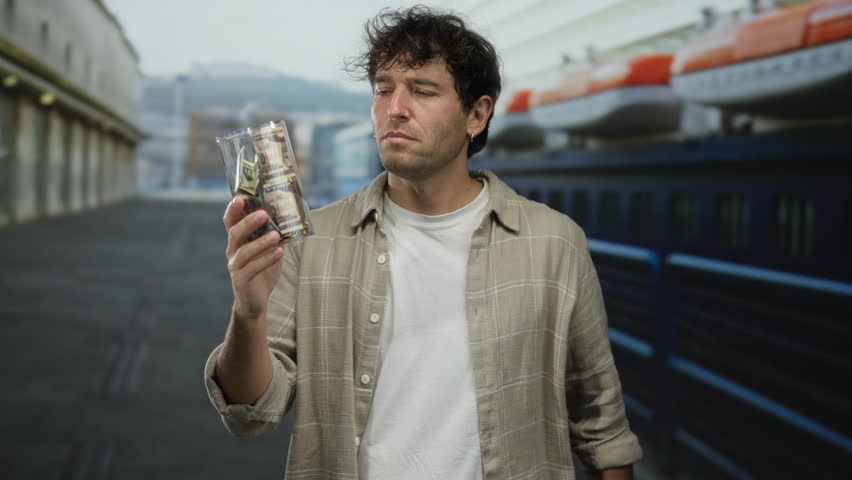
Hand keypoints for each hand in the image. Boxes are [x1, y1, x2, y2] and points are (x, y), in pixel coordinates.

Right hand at [223, 196, 284, 322]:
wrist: (255, 302)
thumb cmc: (263, 271)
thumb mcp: (271, 249)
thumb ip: (276, 234)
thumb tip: (291, 217)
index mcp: (238, 241)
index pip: (230, 221)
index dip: (233, 209)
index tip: (240, 197)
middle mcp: (233, 251)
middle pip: (235, 233)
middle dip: (248, 222)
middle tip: (263, 214)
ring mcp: (235, 267)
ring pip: (244, 252)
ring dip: (261, 242)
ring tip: (276, 235)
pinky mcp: (241, 281)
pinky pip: (252, 268)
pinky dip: (266, 259)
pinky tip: (279, 252)